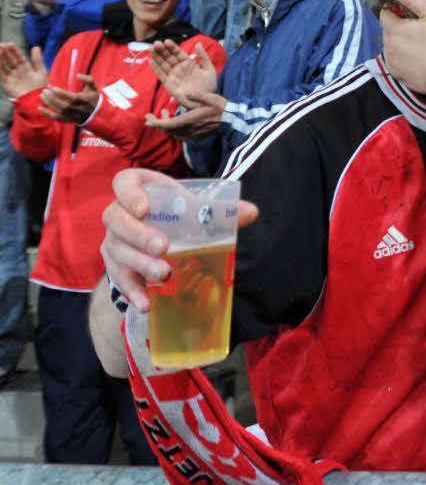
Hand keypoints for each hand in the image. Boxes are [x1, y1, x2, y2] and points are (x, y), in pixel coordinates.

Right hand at [0, 43, 47, 98]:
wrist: (37, 100)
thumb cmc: (41, 87)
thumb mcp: (41, 71)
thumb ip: (38, 60)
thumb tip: (36, 47)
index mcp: (25, 67)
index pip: (18, 56)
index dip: (14, 50)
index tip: (10, 44)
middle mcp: (17, 71)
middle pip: (9, 59)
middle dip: (5, 52)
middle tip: (1, 45)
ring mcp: (12, 76)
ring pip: (4, 65)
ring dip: (1, 57)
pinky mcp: (7, 83)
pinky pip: (2, 73)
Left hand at [38, 74, 98, 123]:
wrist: (97, 114)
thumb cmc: (93, 98)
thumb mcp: (93, 88)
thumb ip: (88, 79)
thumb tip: (77, 75)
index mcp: (85, 100)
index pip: (74, 98)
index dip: (63, 94)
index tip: (53, 88)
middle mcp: (80, 109)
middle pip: (65, 106)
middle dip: (53, 99)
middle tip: (44, 91)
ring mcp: (74, 116)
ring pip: (60, 112)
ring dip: (49, 104)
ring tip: (42, 95)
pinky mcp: (69, 120)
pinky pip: (57, 118)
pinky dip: (48, 114)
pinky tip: (40, 108)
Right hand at [100, 169, 258, 310]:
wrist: (163, 233)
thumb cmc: (179, 214)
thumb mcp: (197, 209)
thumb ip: (222, 210)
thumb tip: (252, 212)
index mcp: (139, 188)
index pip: (124, 182)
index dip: (129, 193)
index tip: (144, 208)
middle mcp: (119, 212)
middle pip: (115, 219)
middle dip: (138, 234)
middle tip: (162, 247)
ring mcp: (114, 239)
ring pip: (116, 249)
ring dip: (138, 263)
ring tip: (163, 273)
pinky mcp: (116, 263)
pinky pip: (118, 276)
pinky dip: (132, 290)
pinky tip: (146, 302)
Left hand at [144, 90, 227, 139]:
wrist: (232, 120)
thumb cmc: (221, 107)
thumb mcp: (211, 98)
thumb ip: (198, 95)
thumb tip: (186, 93)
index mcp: (192, 120)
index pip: (170, 124)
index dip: (157, 123)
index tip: (147, 122)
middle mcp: (191, 130)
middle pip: (169, 130)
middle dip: (157, 123)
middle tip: (148, 116)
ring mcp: (193, 135)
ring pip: (173, 133)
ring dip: (165, 125)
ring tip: (163, 113)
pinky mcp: (196, 137)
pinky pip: (180, 135)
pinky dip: (173, 129)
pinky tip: (174, 120)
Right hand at [148, 40, 218, 105]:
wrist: (205, 101)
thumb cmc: (209, 87)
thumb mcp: (209, 70)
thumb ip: (203, 57)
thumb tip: (199, 43)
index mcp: (188, 63)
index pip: (178, 53)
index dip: (172, 47)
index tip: (166, 41)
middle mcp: (179, 68)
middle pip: (168, 57)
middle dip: (162, 50)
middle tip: (156, 43)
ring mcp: (173, 76)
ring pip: (163, 64)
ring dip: (157, 56)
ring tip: (151, 48)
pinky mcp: (169, 84)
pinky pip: (161, 75)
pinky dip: (156, 69)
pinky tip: (151, 61)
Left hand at [381, 0, 425, 96]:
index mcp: (394, 29)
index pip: (384, 14)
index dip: (395, 10)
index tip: (408, 13)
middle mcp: (388, 46)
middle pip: (387, 31)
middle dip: (397, 28)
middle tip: (417, 30)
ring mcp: (392, 63)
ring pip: (390, 48)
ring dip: (399, 44)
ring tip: (419, 46)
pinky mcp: (398, 76)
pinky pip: (396, 63)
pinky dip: (402, 60)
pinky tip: (418, 60)